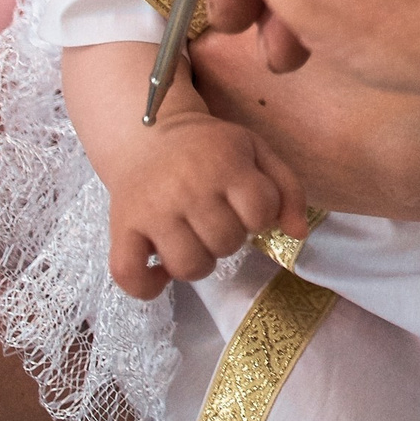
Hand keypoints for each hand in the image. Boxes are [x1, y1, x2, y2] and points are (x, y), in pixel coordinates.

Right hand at [105, 113, 304, 299]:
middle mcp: (188, 187)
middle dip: (230, 237)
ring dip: (198, 263)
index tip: (246, 205)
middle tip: (217, 220)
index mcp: (225, 164)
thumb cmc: (211, 148)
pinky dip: (147, 285)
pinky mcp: (121, 227)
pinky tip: (160, 270)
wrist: (149, 135)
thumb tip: (298, 234)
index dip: (261, 216)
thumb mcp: (257, 152)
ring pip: (188, 267)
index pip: (261, 212)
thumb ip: (287, 189)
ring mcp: (152, 210)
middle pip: (226, 243)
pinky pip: (130, 275)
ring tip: (194, 241)